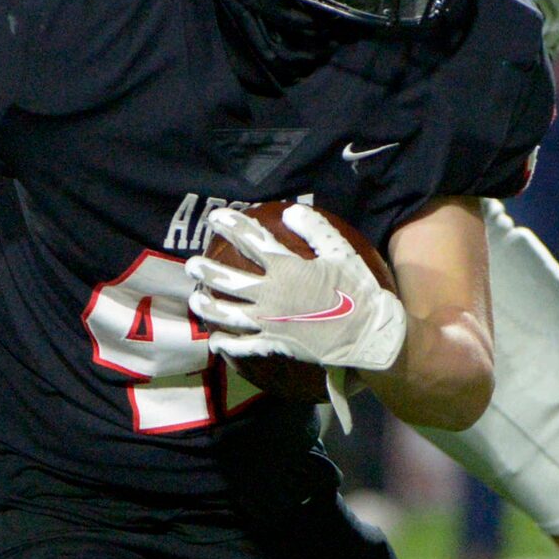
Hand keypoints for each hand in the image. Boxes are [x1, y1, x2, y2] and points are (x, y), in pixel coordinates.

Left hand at [185, 204, 407, 374]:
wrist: (367, 335)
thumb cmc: (356, 291)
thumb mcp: (341, 253)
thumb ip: (315, 229)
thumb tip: (290, 211)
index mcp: (286, 269)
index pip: (252, 241)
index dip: (232, 225)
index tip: (216, 216)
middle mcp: (270, 295)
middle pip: (229, 279)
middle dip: (207, 270)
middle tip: (191, 264)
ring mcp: (269, 322)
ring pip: (228, 314)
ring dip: (208, 306)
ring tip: (195, 300)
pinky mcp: (274, 345)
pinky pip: (243, 346)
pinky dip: (227, 345)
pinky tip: (216, 341)